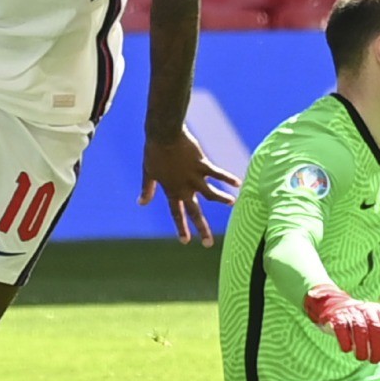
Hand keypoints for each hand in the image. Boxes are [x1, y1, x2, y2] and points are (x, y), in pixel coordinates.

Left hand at [139, 127, 238, 246]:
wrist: (163, 135)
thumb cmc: (154, 153)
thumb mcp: (148, 173)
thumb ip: (148, 189)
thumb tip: (141, 203)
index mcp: (171, 190)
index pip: (177, 213)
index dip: (181, 227)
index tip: (185, 241)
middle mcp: (185, 187)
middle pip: (195, 211)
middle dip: (201, 228)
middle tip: (208, 244)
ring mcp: (194, 176)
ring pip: (211, 193)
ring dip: (222, 199)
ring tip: (233, 203)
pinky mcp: (202, 164)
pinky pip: (217, 173)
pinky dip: (228, 177)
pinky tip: (238, 182)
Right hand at [304, 284, 379, 362]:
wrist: (333, 306)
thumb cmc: (359, 321)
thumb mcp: (375, 324)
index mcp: (378, 310)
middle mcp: (365, 309)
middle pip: (375, 328)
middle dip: (376, 348)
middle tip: (374, 360)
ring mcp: (350, 312)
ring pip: (359, 329)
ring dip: (362, 348)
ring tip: (361, 358)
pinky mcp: (335, 317)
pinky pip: (341, 329)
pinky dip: (345, 342)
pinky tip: (347, 350)